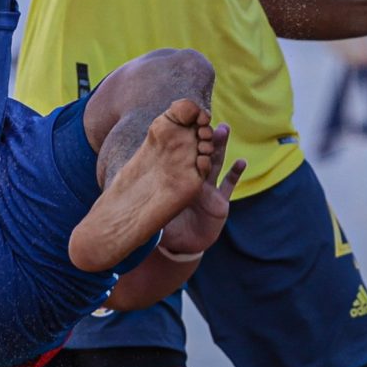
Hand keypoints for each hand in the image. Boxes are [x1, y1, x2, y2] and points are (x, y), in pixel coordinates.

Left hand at [158, 124, 245, 260]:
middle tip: (208, 121)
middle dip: (206, 137)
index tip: (188, 122)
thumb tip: (124, 191)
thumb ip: (147, 201)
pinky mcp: (220, 203)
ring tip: (224, 129)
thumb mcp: (155, 211)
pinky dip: (235, 173)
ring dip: (220, 146)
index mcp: (178, 179)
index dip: (187, 140)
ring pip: (216, 163)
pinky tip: (241, 162)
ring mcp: (209, 191)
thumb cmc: (168, 227)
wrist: (183, 246)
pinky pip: (229, 185)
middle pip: (200, 154)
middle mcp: (195, 181)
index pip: (183, 155)